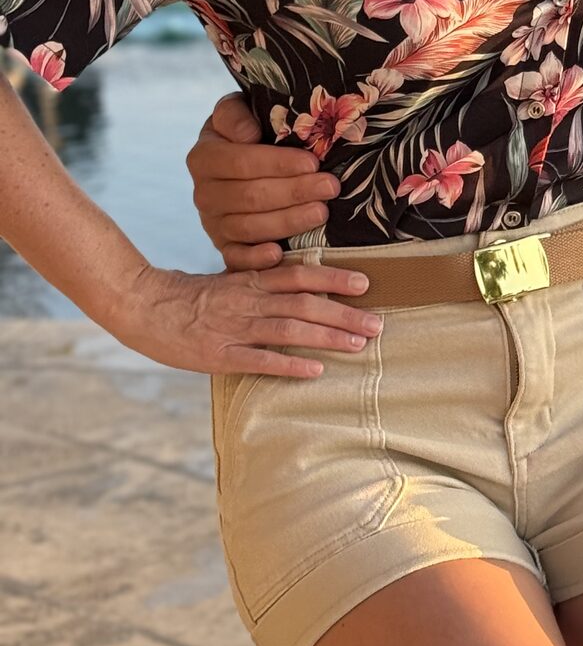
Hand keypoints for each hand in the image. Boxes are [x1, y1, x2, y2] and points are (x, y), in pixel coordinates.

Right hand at [109, 259, 378, 379]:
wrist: (140, 305)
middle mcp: (248, 301)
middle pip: (304, 304)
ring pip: (289, 330)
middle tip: (378, 324)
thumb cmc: (186, 296)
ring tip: (359, 345)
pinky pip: (259, 360)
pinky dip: (288, 365)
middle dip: (343, 313)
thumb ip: (260, 283)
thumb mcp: (226, 281)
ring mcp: (234, 328)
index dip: (333, 278)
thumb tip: (299, 285)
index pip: (299, 275)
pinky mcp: (218, 354)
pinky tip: (315, 370)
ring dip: (327, 337)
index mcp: (249, 281)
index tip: (365, 284)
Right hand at [188, 94, 340, 268]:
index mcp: (204, 157)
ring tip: (322, 212)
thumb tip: (248, 135)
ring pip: (248, 227)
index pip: (241, 162)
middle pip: (249, 197)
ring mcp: (212, 223)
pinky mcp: (225, 247)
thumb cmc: (249, 131)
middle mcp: (203, 193)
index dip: (278, 164)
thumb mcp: (238, 110)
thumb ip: (235, 114)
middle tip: (330, 187)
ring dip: (288, 221)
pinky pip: (235, 259)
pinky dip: (256, 259)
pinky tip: (280, 253)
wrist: (240, 160)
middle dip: (294, 191)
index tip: (313, 162)